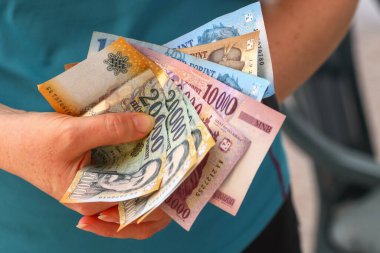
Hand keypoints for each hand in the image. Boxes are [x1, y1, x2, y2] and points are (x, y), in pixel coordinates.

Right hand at [0, 104, 169, 237]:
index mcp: (94, 200)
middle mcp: (100, 196)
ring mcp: (99, 182)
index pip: (139, 209)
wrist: (7, 136)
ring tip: (167, 145)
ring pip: (135, 177)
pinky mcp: (98, 167)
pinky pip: (124, 163)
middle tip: (179, 155)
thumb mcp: (73, 134)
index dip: (163, 193)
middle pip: (141, 196)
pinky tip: (146, 136)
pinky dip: (135, 151)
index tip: (181, 169)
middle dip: (162, 177)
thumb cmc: (33, 141)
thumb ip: (112, 129)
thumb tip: (149, 124)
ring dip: (151, 162)